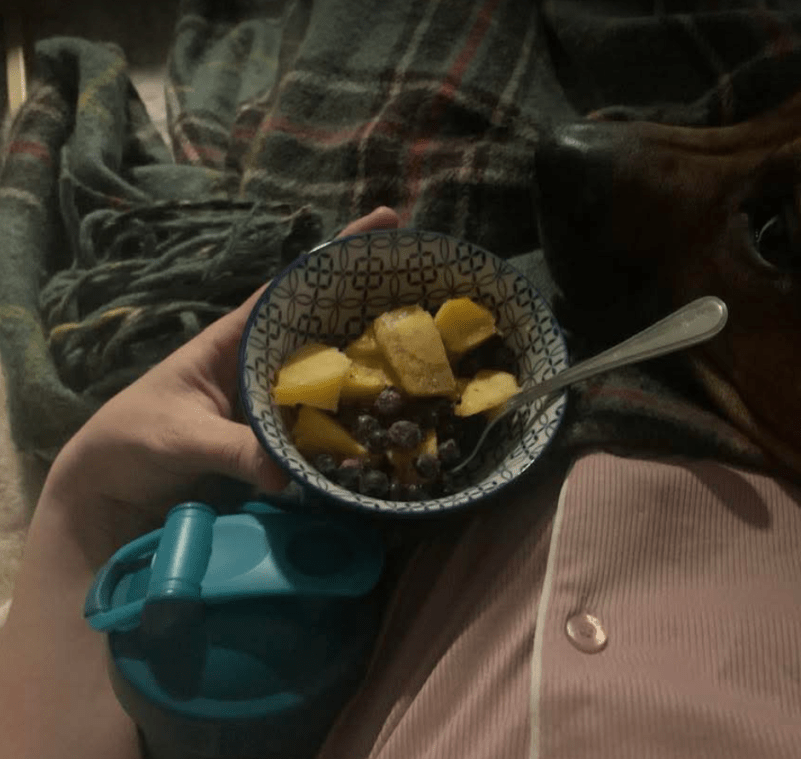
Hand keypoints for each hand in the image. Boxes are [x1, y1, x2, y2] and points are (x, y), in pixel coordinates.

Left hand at [42, 207, 399, 564]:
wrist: (110, 485)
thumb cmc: (132, 440)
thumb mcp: (181, 437)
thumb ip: (232, 449)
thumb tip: (288, 473)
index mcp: (235, 337)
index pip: (291, 284)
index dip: (336, 252)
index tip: (386, 222)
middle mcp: (259, 358)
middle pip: (323, 319)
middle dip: (370, 297)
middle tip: (429, 283)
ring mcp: (270, 393)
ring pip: (329, 364)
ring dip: (369, 354)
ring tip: (427, 343)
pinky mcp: (274, 430)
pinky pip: (321, 411)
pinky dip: (352, 408)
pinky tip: (389, 412)